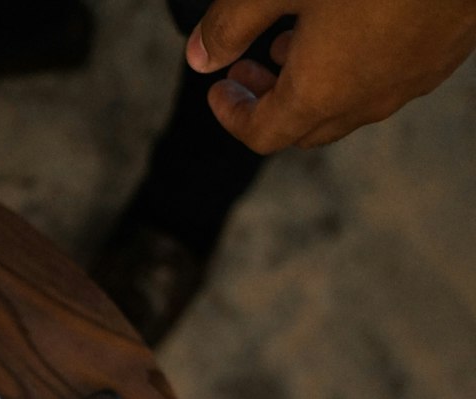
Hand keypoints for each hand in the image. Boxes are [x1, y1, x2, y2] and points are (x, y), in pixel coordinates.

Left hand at [187, 0, 475, 152]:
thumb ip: (233, 22)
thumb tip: (197, 57)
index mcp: (319, 94)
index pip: (262, 135)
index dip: (233, 117)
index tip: (218, 91)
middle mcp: (365, 102)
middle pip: (304, 130)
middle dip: (268, 108)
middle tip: (246, 73)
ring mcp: (409, 83)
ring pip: (348, 107)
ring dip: (312, 88)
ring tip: (290, 46)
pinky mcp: (441, 56)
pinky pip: (387, 81)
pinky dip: (354, 71)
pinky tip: (351, 29)